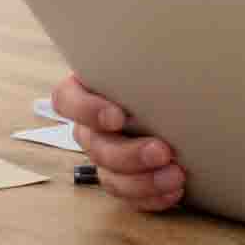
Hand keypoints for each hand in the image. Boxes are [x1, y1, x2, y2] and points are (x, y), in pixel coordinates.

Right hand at [51, 73, 183, 211]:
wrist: (178, 104)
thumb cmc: (159, 77)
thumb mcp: (148, 64)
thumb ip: (145, 64)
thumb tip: (167, 47)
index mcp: (87, 92)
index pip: (66, 100)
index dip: (87, 111)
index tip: (117, 117)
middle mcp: (90, 128)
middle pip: (95, 146)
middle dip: (129, 154)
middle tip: (162, 151)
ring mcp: (105, 157)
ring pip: (110, 177)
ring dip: (143, 181)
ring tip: (176, 176)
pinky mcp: (124, 181)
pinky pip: (129, 197)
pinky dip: (152, 198)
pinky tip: (174, 191)